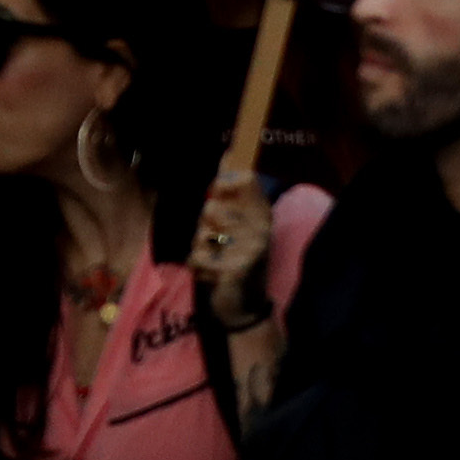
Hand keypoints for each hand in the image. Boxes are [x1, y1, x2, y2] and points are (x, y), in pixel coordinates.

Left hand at [191, 163, 275, 308]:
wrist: (246, 308)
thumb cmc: (238, 257)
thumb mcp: (241, 223)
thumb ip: (232, 192)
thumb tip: (227, 152)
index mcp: (262, 214)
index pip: (245, 178)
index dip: (224, 181)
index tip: (217, 192)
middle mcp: (260, 228)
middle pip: (211, 209)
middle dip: (204, 227)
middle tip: (220, 243)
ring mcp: (249, 249)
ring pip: (200, 233)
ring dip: (200, 247)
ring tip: (216, 259)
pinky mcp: (234, 270)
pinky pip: (196, 257)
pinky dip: (197, 267)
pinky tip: (212, 274)